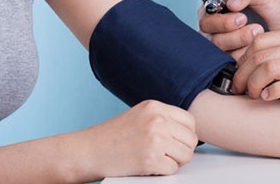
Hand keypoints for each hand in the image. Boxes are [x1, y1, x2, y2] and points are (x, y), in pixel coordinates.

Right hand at [80, 100, 197, 176]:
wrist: (88, 151)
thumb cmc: (110, 136)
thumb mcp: (138, 115)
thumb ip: (161, 118)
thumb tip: (186, 130)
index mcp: (155, 107)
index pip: (190, 120)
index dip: (186, 134)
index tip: (178, 141)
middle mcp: (157, 120)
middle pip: (191, 139)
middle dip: (182, 150)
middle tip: (168, 155)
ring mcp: (155, 139)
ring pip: (186, 155)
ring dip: (175, 161)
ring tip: (158, 160)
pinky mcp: (151, 159)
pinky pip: (173, 169)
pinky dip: (163, 172)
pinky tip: (149, 166)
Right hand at [198, 0, 279, 58]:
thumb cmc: (270, 10)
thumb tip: (231, 3)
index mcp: (214, 11)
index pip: (206, 20)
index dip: (223, 22)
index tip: (242, 18)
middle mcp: (214, 31)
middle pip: (213, 39)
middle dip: (235, 35)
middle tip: (255, 28)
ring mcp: (221, 48)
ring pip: (222, 53)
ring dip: (243, 44)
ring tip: (259, 33)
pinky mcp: (230, 61)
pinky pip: (232, 63)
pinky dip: (246, 56)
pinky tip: (257, 47)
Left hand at [232, 25, 279, 124]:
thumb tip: (248, 62)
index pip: (259, 40)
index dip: (243, 58)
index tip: (239, 74)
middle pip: (260, 53)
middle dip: (243, 73)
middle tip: (239, 88)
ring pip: (268, 67)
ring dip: (253, 84)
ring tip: (253, 94)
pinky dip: (270, 93)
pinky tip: (268, 98)